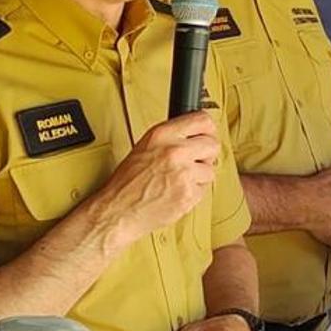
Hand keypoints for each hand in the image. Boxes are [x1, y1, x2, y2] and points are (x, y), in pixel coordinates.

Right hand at [97, 111, 220, 239]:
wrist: (118, 210)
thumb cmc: (127, 182)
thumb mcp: (145, 147)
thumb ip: (171, 138)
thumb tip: (194, 134)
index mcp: (162, 135)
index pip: (202, 120)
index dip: (208, 129)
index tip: (207, 134)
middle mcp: (174, 151)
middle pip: (212, 145)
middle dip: (206, 154)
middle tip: (195, 161)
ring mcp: (183, 174)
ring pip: (210, 170)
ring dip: (198, 176)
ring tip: (179, 180)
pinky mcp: (188, 194)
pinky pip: (203, 190)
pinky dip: (193, 193)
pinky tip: (176, 192)